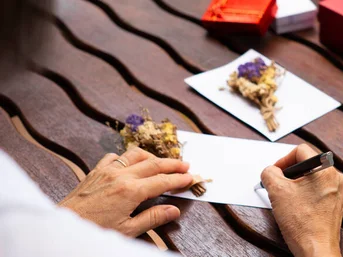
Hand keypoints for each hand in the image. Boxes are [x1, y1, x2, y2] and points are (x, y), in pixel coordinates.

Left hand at [58, 147, 192, 236]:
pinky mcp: (95, 171)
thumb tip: (174, 210)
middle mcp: (120, 176)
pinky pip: (115, 157)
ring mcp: (107, 171)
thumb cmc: (95, 231)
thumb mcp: (127, 230)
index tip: (191, 178)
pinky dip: (127, 158)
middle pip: (154, 164)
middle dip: (173, 164)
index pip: (163, 181)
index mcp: (131, 191)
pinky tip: (131, 164)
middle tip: (186, 165)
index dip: (179, 180)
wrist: (64, 228)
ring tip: (163, 162)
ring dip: (152, 157)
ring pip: (135, 155)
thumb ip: (153, 218)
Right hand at [261, 144, 342, 256]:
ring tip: (287, 199)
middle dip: (290, 174)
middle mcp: (336, 178)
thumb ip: (270, 173)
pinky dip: (306, 195)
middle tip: (279, 186)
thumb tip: (270, 171)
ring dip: (297, 184)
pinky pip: (319, 191)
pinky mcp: (337, 204)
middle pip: (308, 164)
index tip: (275, 173)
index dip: (283, 160)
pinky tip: (297, 207)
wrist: (316, 250)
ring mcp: (339, 192)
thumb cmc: (302, 224)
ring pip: (313, 178)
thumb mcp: (277, 192)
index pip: (301, 151)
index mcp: (326, 169)